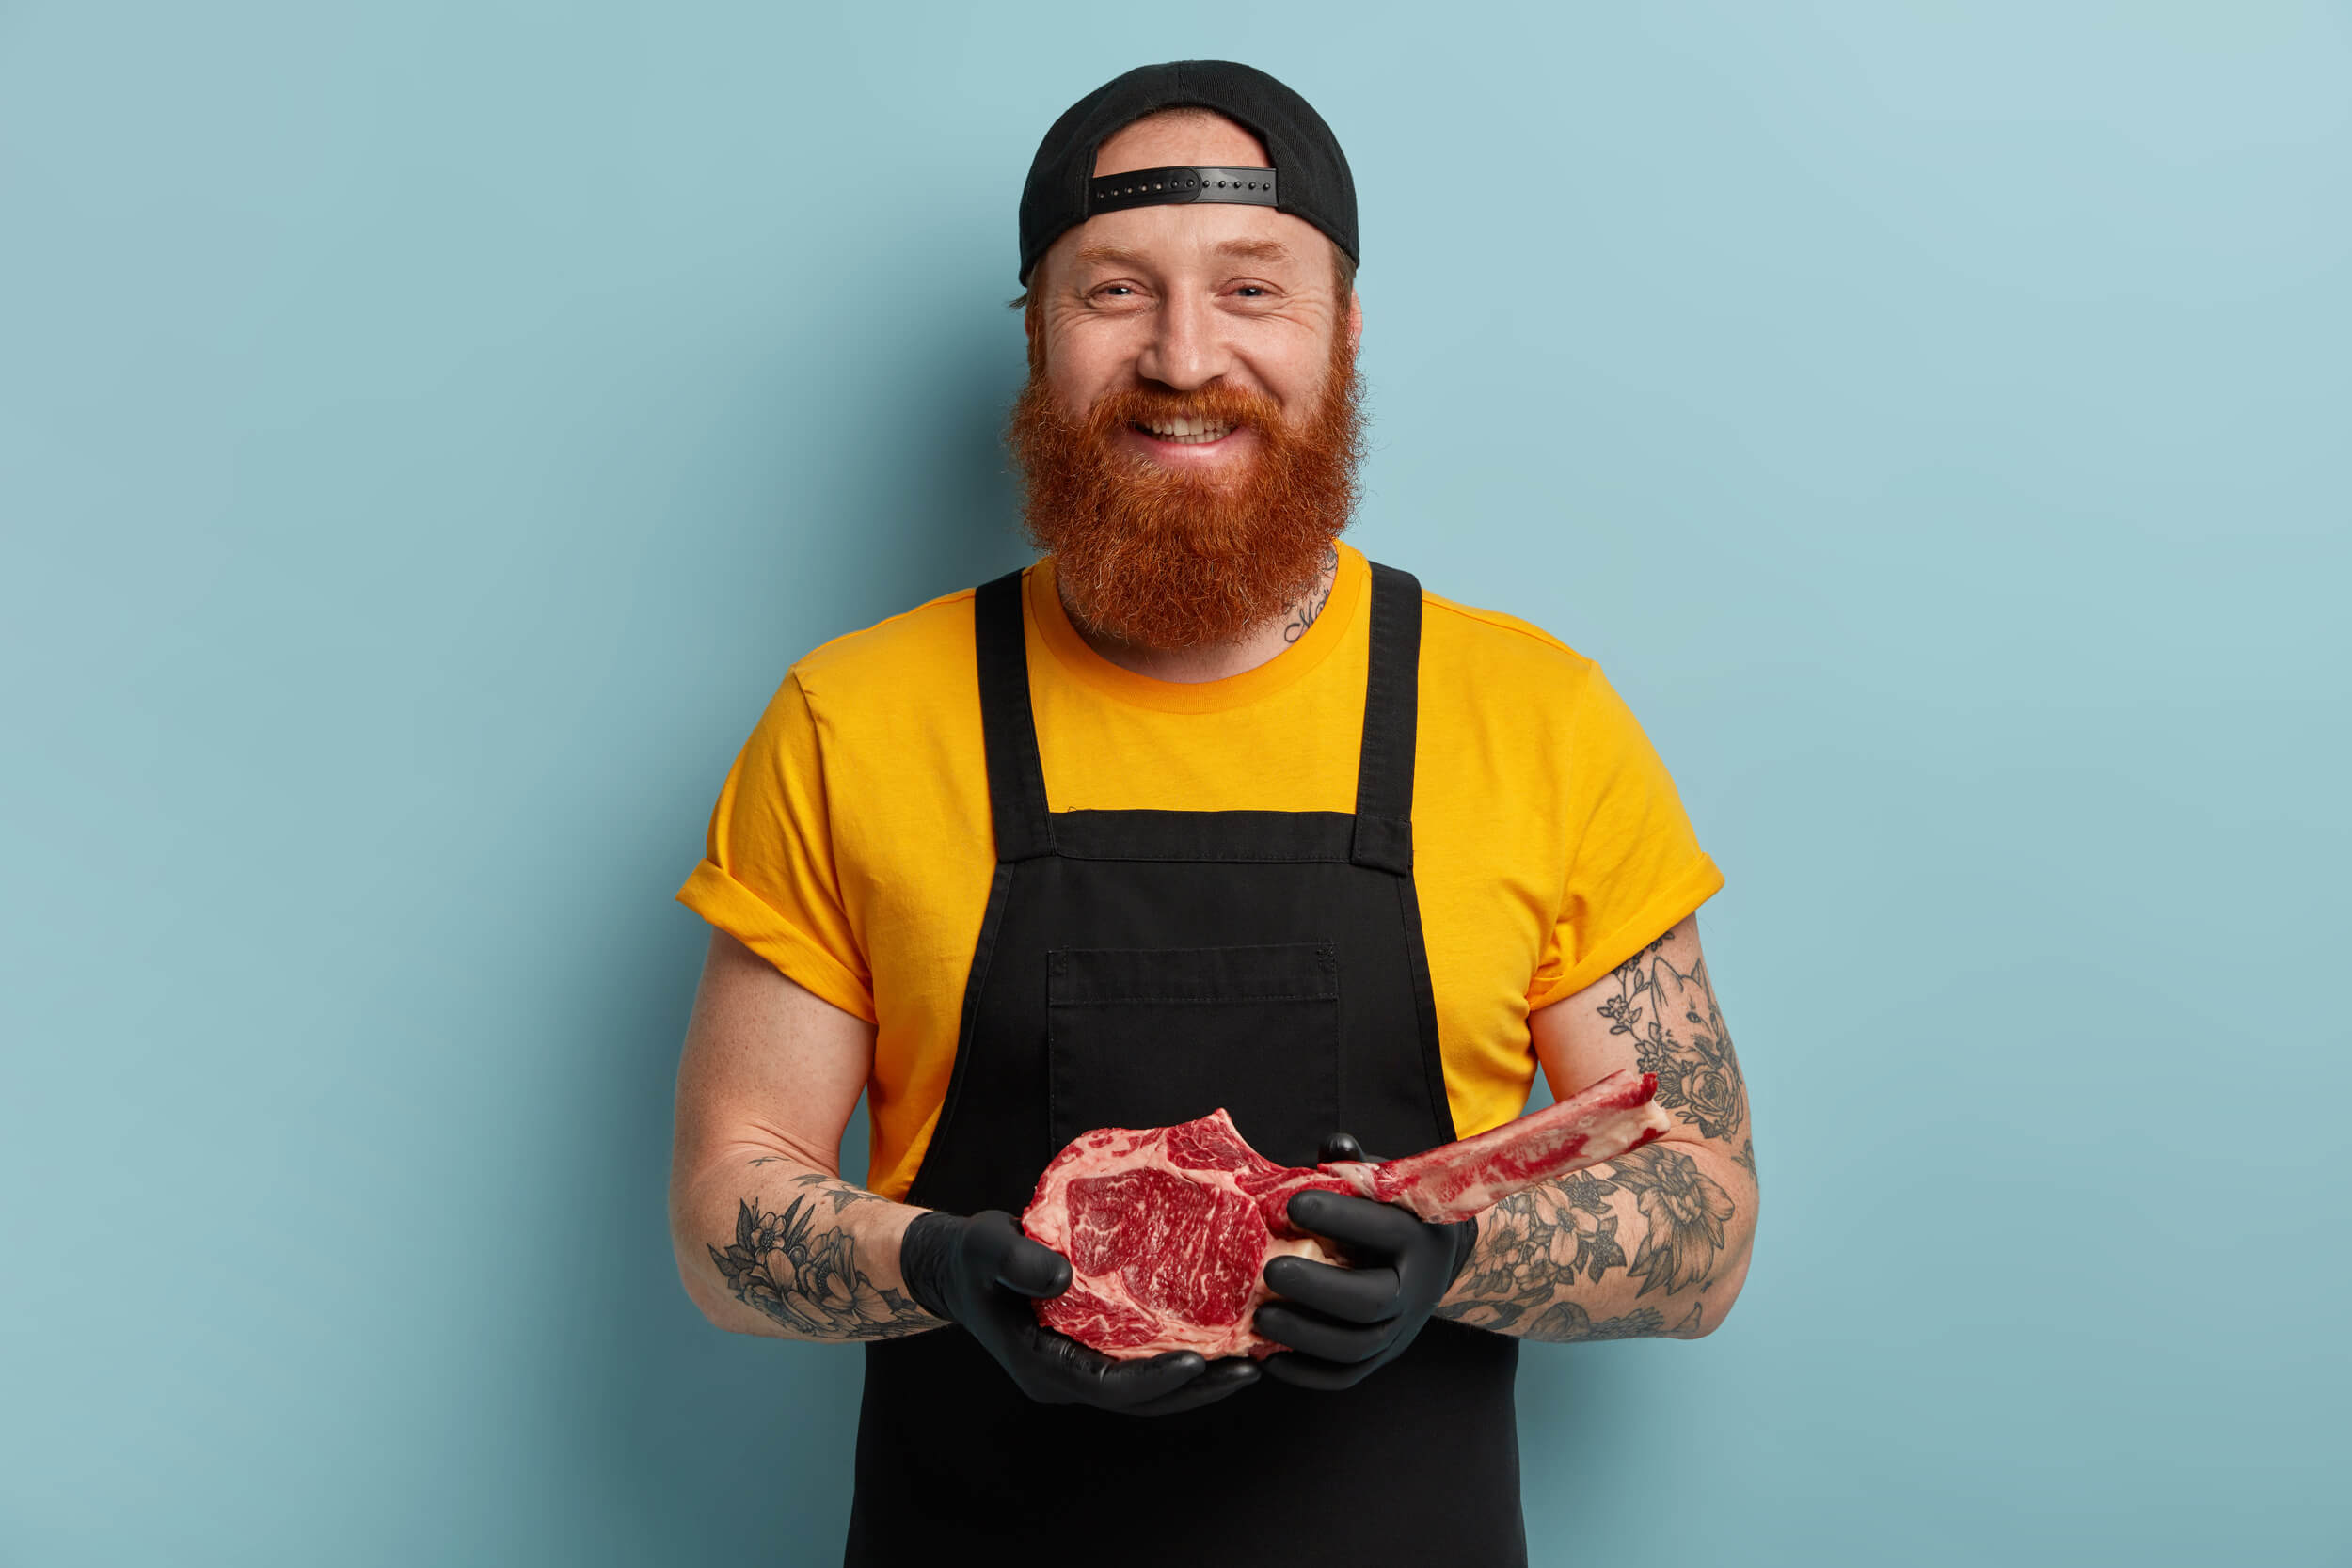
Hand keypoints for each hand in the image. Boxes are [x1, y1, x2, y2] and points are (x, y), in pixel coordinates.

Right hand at [897, 1209, 1260, 1414]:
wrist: (960, 1267)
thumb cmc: (972, 1258)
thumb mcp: (985, 1248)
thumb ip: (1018, 1261)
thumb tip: (1062, 1278)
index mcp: (1043, 1366)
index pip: (1108, 1388)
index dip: (1154, 1381)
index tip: (1197, 1362)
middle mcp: (1067, 1376)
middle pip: (1140, 1399)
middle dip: (1195, 1388)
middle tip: (1248, 1369)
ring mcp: (1081, 1367)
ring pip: (1147, 1387)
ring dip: (1198, 1378)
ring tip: (1249, 1360)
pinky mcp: (1094, 1349)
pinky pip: (1144, 1362)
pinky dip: (1181, 1354)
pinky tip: (1219, 1337)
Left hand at [1254, 1132, 1478, 1390]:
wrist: (1435, 1258)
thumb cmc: (1393, 1210)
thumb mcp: (1384, 1183)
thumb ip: (1355, 1165)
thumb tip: (1332, 1143)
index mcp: (1418, 1237)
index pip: (1382, 1230)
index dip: (1339, 1216)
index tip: (1292, 1202)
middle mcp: (1415, 1290)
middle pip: (1370, 1302)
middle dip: (1317, 1288)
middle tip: (1270, 1271)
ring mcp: (1400, 1331)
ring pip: (1355, 1346)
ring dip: (1304, 1335)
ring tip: (1260, 1317)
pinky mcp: (1381, 1357)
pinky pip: (1345, 1376)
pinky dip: (1306, 1373)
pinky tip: (1268, 1359)